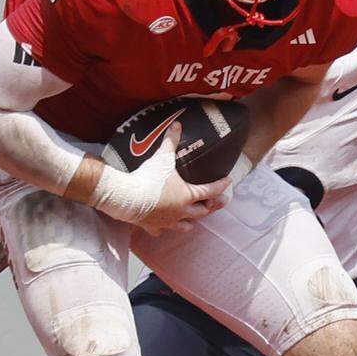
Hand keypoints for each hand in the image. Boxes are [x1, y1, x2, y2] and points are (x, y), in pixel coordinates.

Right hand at [93, 122, 228, 233]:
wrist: (128, 198)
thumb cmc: (148, 178)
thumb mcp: (162, 157)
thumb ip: (171, 141)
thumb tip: (177, 124)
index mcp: (187, 195)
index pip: (210, 191)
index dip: (221, 185)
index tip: (228, 181)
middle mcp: (181, 211)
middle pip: (201, 212)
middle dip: (210, 207)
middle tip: (217, 203)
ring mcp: (167, 221)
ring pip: (184, 226)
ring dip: (190, 222)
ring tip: (192, 220)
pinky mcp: (152, 226)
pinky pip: (160, 231)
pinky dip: (163, 229)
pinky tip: (162, 227)